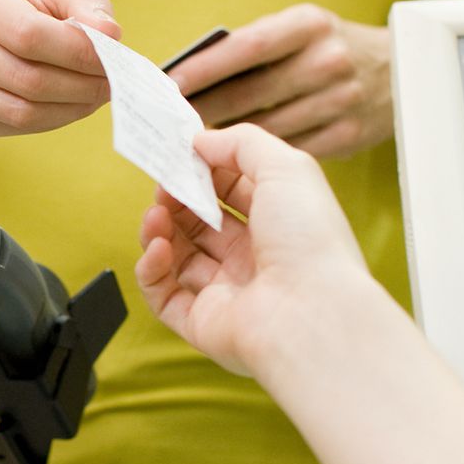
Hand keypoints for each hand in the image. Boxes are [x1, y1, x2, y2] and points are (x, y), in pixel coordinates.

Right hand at [0, 0, 118, 137]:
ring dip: (70, 108)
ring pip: (20, 111)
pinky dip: (52, 120)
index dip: (76, 51)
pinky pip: (13, 127)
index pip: (28, 34)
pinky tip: (70, 102)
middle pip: (25, 78)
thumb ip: (88, 4)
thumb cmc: (30, 1)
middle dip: (80, 85)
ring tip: (96, 93)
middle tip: (112, 82)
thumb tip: (108, 36)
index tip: (111, 57)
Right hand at [135, 124, 373, 377]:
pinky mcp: (203, 323)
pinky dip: (151, 269)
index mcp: (279, 222)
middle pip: (202, 222)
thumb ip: (241, 144)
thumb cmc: (309, 239)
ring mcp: (228, 291)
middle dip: (177, 198)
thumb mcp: (285, 167)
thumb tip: (200, 140)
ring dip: (159, 229)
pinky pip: (164, 295)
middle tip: (163, 182)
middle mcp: (254, 257)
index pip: (233, 190)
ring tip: (156, 213)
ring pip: (178, 256)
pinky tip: (157, 247)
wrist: (311, 314)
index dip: (205, 171)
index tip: (179, 153)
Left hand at [166, 5, 393, 158]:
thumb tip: (194, 74)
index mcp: (309, 25)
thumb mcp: (302, 29)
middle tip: (171, 121)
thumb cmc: (332, 49)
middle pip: (250, 92)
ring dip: (227, 137)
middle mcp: (327, 60)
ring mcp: (340, 100)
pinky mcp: (348, 136)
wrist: (403, 72)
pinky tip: (237, 158)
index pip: (246, 47)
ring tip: (195, 140)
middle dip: (204, 108)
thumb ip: (257, 46)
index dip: (204, 68)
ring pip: (266, 127)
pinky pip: (290, 151)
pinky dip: (260, 156)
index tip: (171, 84)